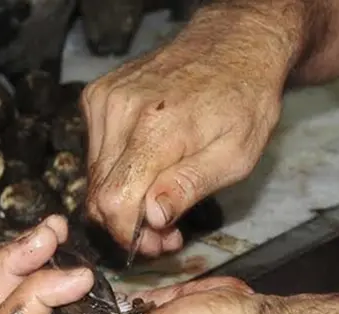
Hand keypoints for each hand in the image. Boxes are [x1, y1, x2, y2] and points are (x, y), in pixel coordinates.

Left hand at [0, 214, 264, 313]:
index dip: (36, 296)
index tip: (84, 275)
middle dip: (15, 268)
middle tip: (49, 233)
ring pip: (14, 295)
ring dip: (25, 256)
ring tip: (54, 229)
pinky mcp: (84, 308)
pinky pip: (39, 282)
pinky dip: (41, 254)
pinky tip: (61, 235)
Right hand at [81, 7, 288, 255]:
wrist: (235, 45)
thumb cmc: (245, 99)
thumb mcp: (235, 156)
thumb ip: (189, 187)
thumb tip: (152, 217)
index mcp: (157, 128)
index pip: (114, 201)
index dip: (129, 234)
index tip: (153, 243)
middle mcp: (121, 111)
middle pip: (99, 194)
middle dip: (128, 222)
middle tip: (164, 230)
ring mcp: (105, 100)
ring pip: (94, 176)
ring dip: (122, 198)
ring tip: (160, 199)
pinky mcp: (99, 96)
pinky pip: (94, 152)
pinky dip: (117, 170)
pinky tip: (147, 170)